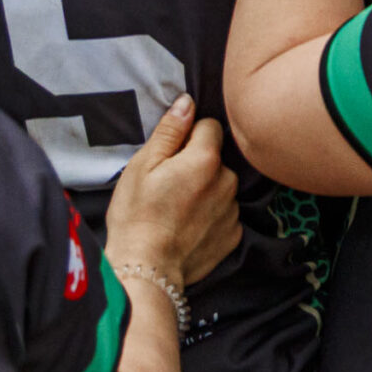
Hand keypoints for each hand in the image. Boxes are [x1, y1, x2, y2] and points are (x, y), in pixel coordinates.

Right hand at [105, 95, 241, 286]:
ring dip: (206, 190)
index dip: (188, 136)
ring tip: (177, 209)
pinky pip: (224, 212)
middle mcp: (228, 180)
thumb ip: (170, 130)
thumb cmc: (137, 215)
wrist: (147, 269)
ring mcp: (233, 209)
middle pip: (216, 158)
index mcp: (206, 159)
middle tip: (169, 185)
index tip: (170, 155)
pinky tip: (188, 226)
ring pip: (221, 185)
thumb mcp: (143, 165)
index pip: (210, 126)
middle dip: (197, 164)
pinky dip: (211, 215)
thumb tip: (187, 102)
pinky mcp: (234, 234)